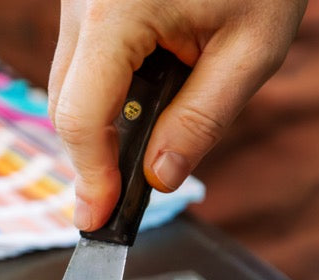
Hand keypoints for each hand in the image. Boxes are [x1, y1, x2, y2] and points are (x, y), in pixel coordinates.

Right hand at [49, 0, 305, 230]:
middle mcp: (81, 3)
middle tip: (127, 197)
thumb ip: (203, 119)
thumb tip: (160, 178)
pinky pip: (82, 57)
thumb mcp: (253, 48)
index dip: (90, 175)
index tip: (100, 218)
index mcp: (117, 14)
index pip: (80, 115)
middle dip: (96, 154)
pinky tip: (152, 87)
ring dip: (105, 119)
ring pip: (69, 82)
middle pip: (66, 105)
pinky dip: (108, 87)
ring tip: (160, 125)